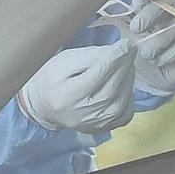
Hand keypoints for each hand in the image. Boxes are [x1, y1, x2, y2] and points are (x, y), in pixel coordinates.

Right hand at [18, 41, 135, 133]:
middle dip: (125, 66)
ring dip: (129, 78)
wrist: (44, 107)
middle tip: (130, 48)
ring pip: (122, 100)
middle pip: (112, 89)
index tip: (126, 44)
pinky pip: (126, 111)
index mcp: (66, 96)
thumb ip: (89, 55)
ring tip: (126, 62)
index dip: (115, 58)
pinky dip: (129, 94)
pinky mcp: (105, 129)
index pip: (97, 76)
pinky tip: (122, 82)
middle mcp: (82, 115)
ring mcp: (94, 126)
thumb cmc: (52, 79)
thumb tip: (116, 51)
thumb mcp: (64, 61)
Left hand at [129, 0, 174, 95]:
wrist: (160, 72)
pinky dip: (167, 56)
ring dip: (156, 43)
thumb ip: (125, 21)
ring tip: (147, 53)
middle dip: (149, 16)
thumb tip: (112, 13)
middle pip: (168, 0)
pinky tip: (160, 60)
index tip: (136, 4)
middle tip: (136, 30)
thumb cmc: (144, 45)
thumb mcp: (131, 32)